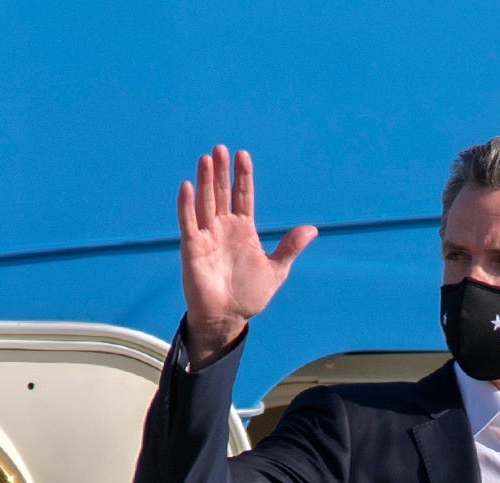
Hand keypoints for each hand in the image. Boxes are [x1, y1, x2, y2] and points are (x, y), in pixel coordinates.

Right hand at [176, 146, 316, 361]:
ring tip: (206, 159)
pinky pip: (189, 223)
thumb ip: (290, 248)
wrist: (227, 317)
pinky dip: (187, 206)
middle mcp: (224, 227)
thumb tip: (312, 229)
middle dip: (222, 171)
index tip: (243, 155)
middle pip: (222, 193)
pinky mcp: (192, 248)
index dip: (243, 176)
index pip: (243, 196)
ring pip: (205, 202)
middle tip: (221, 148)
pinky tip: (187, 187)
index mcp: (244, 229)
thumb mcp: (276, 270)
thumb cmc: (249, 294)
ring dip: (205, 181)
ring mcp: (207, 235)